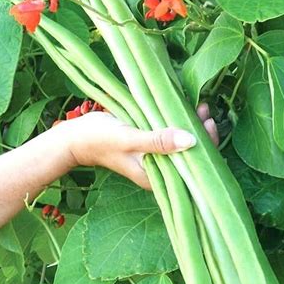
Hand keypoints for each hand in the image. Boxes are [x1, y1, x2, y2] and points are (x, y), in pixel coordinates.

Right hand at [61, 103, 217, 188]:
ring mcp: (155, 156)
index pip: (190, 168)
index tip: (208, 125)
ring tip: (201, 107)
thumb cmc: (99, 140)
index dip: (204, 148)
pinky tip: (186, 108)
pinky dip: (179, 122)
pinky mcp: (151, 143)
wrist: (75, 136)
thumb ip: (158, 142)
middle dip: (201, 134)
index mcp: (157, 177)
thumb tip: (191, 140)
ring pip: (181, 142)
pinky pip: (171, 134)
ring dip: (192, 125)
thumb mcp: (130, 139)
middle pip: (189, 155)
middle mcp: (160, 169)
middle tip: (205, 112)